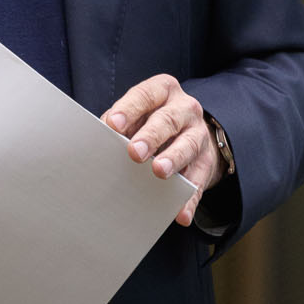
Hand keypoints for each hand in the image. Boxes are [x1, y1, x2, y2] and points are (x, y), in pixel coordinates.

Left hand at [102, 74, 220, 226]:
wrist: (189, 132)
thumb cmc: (151, 120)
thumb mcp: (137, 113)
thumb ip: (120, 122)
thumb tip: (98, 139)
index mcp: (164, 90)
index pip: (146, 95)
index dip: (129, 108)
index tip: (113, 124)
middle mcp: (185, 109)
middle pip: (168, 120)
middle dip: (151, 136)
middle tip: (134, 152)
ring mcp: (198, 134)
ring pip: (188, 145)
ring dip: (173, 159)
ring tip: (159, 172)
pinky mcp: (205, 162)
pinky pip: (198, 181)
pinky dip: (189, 199)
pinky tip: (181, 213)